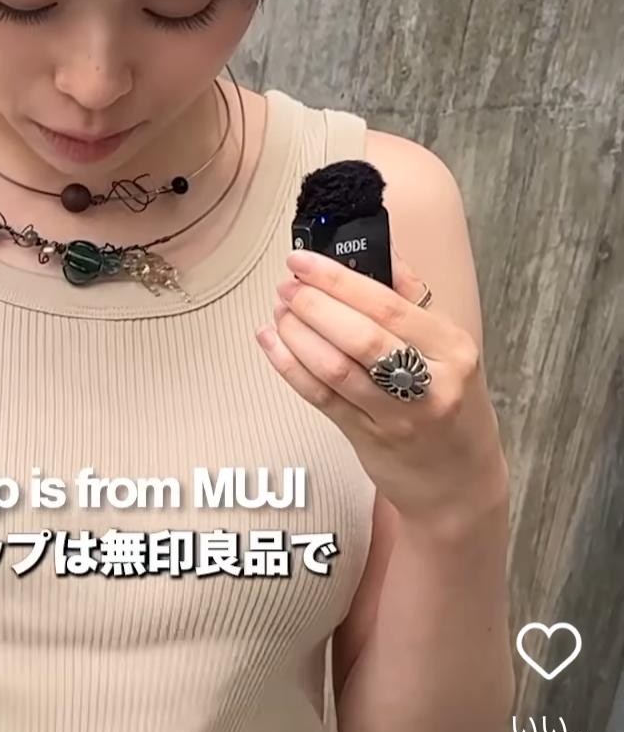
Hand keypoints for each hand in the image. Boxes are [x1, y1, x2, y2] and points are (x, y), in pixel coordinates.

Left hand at [255, 247, 507, 526]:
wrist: (459, 482)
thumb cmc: (450, 403)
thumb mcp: (449, 349)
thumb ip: (413, 300)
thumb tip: (380, 248)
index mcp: (453, 348)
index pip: (390, 305)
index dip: (340, 280)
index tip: (304, 261)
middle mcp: (430, 384)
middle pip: (361, 337)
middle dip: (315, 305)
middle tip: (287, 286)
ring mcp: (397, 416)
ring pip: (336, 368)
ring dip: (298, 334)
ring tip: (279, 310)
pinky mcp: (367, 440)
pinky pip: (321, 398)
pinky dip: (290, 366)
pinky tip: (272, 342)